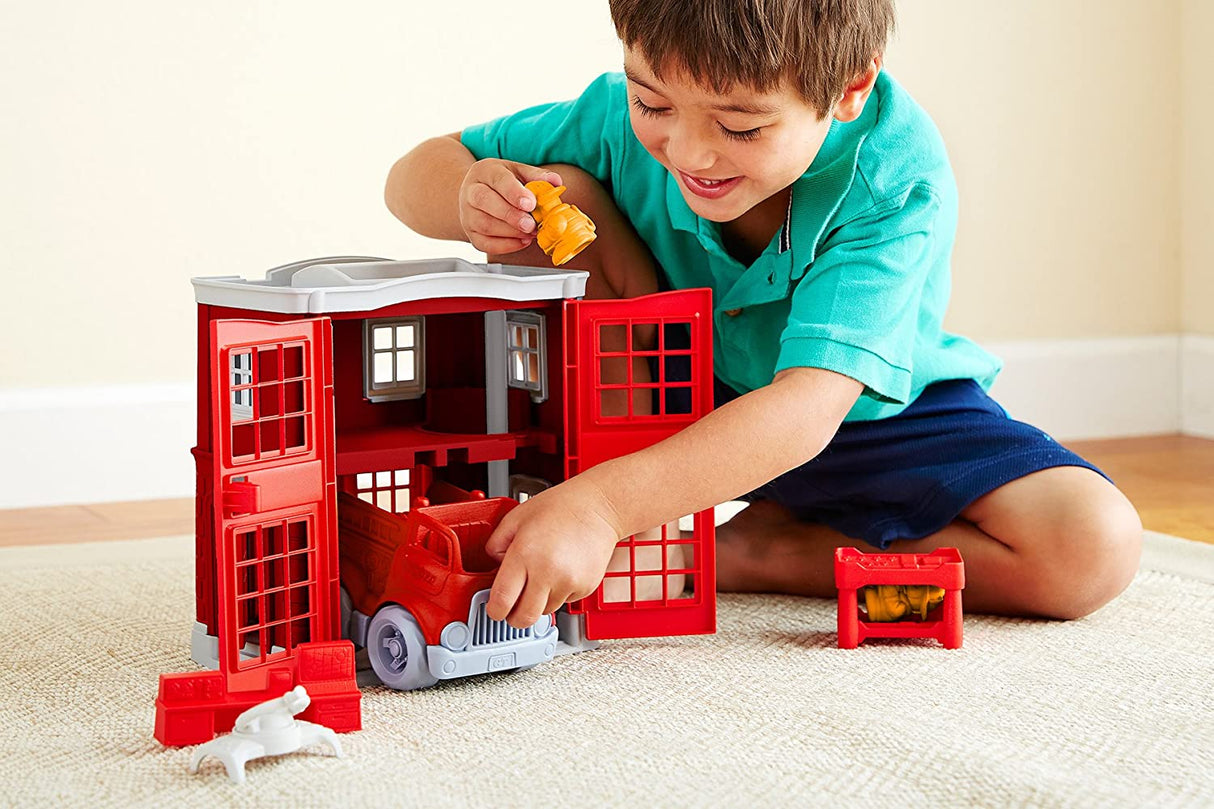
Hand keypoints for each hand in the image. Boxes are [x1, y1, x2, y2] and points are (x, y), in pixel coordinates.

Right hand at [458, 159, 563, 255]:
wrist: (478, 193)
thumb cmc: (501, 182)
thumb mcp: (518, 172)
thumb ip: (537, 177)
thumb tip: (556, 181)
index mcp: (485, 171)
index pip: (498, 180)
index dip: (514, 193)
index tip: (530, 204)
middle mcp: (471, 191)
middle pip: (485, 201)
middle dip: (511, 215)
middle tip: (531, 224)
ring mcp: (467, 214)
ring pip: (484, 225)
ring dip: (511, 232)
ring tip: (530, 232)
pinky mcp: (471, 233)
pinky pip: (485, 244)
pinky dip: (506, 246)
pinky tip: (522, 241)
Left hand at [484, 478, 622, 627]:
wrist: (598, 507)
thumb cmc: (560, 508)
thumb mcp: (515, 518)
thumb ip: (495, 545)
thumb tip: (494, 570)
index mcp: (525, 554)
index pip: (502, 601)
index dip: (494, 610)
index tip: (494, 608)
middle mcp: (547, 573)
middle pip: (524, 618)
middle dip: (514, 616)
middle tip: (513, 605)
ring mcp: (568, 583)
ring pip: (545, 612)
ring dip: (538, 602)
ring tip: (542, 576)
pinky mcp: (585, 588)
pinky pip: (564, 602)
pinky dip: (559, 593)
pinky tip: (560, 571)